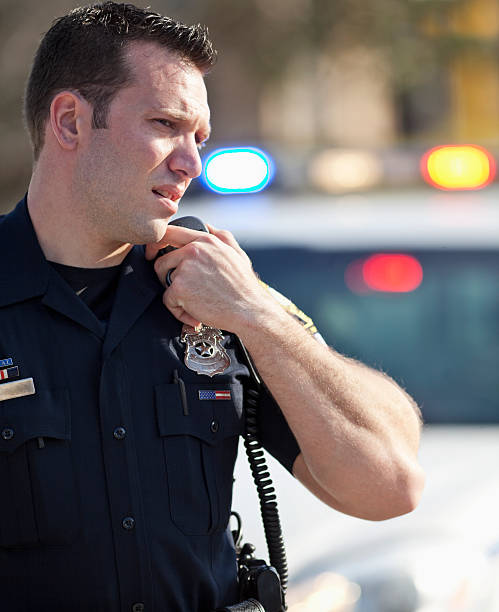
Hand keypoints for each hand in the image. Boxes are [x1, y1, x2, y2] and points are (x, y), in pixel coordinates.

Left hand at [145, 223, 272, 332]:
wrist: (250, 311)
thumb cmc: (244, 286)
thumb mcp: (237, 253)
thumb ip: (220, 236)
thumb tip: (208, 226)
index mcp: (205, 240)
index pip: (170, 232)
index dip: (156, 243)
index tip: (153, 253)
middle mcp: (193, 250)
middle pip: (161, 260)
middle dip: (165, 276)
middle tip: (182, 290)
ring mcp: (185, 268)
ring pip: (164, 281)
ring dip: (175, 295)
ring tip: (195, 302)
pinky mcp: (179, 288)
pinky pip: (168, 301)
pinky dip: (179, 311)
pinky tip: (195, 314)